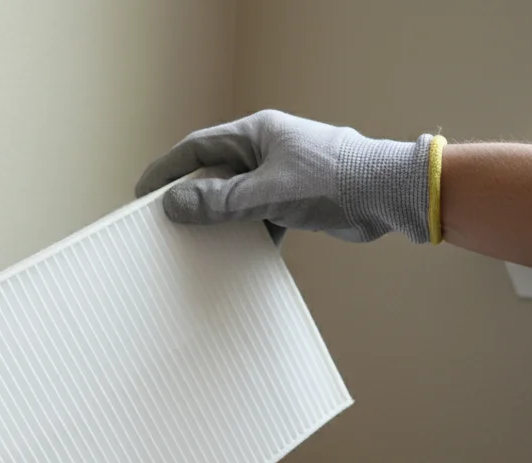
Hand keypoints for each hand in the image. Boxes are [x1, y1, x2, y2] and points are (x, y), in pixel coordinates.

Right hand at [135, 110, 437, 244]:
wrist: (389, 195)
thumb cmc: (335, 179)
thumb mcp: (268, 192)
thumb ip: (219, 201)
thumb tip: (174, 205)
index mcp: (256, 134)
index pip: (196, 148)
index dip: (166, 171)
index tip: (143, 194)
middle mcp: (265, 150)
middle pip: (213, 174)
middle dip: (190, 200)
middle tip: (163, 224)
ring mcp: (280, 175)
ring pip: (235, 199)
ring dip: (219, 222)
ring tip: (194, 245)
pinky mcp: (295, 199)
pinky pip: (257, 217)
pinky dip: (247, 236)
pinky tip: (236, 257)